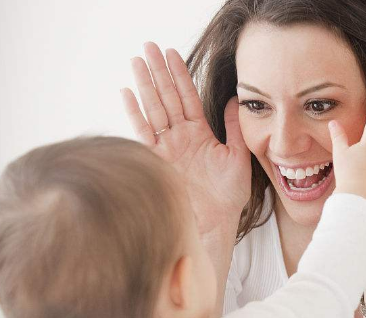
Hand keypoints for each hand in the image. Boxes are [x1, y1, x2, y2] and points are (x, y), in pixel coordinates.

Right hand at [121, 42, 251, 234]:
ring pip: (154, 108)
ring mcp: (167, 147)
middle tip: (148, 46)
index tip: (171, 52)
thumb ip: (233, 127)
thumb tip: (236, 99)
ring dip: (145, 84)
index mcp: (199, 133)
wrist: (216, 223)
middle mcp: (180, 137)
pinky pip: (144, 132)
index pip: (187, 97)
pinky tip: (127, 92)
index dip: (180, 74)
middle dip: (158, 71)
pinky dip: (135, 113)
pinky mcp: (157, 160)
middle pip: (167, 97)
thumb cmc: (228, 196)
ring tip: (137, 60)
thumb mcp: (238, 155)